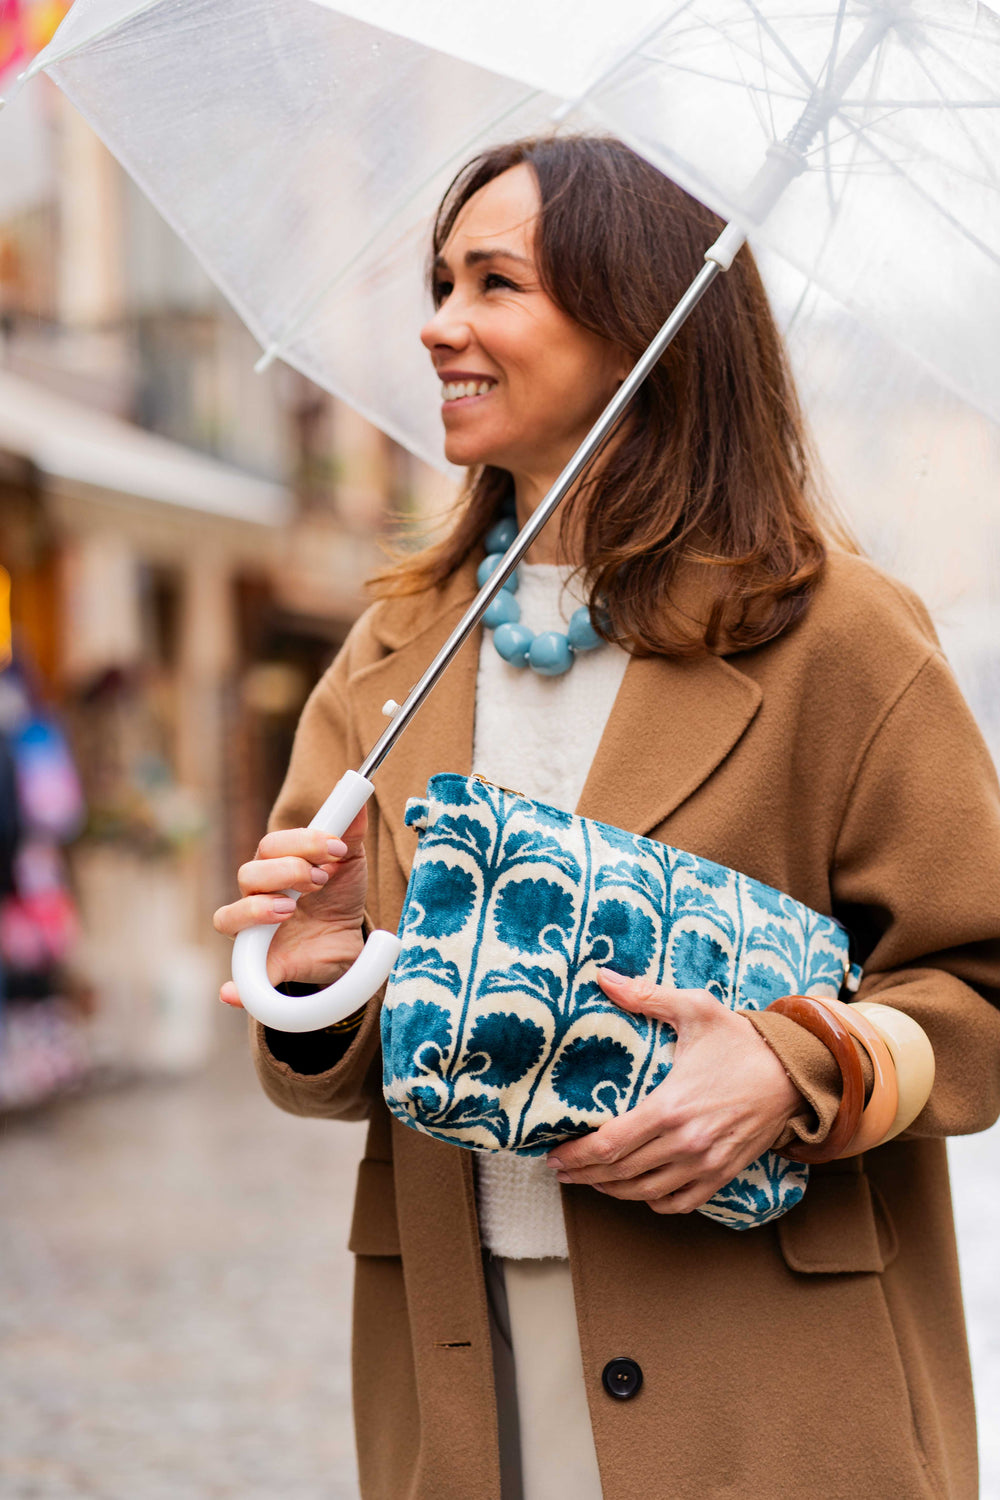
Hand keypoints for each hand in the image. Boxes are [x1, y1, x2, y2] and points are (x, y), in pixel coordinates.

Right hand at [213, 809, 368, 1006]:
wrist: (350, 942)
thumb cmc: (338, 897)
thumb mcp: (349, 862)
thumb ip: (348, 832)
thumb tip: (358, 798)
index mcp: (276, 869)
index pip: (271, 846)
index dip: (301, 842)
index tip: (335, 849)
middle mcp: (257, 897)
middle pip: (248, 874)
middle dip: (286, 870)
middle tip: (320, 880)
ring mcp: (255, 934)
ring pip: (228, 917)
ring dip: (257, 908)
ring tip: (290, 909)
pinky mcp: (263, 969)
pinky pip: (241, 981)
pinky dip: (235, 988)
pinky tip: (232, 992)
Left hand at [546, 969, 801, 1213]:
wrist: (795, 1073)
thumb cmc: (742, 1041)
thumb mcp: (696, 1009)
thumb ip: (647, 996)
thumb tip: (603, 976)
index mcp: (671, 1106)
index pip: (609, 1145)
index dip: (576, 1155)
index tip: (554, 1154)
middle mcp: (686, 1143)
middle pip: (620, 1173)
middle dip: (583, 1174)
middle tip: (560, 1169)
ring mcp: (706, 1165)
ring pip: (644, 1193)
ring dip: (611, 1190)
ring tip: (589, 1179)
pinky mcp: (723, 1175)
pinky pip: (678, 1204)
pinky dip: (652, 1202)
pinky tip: (636, 1189)